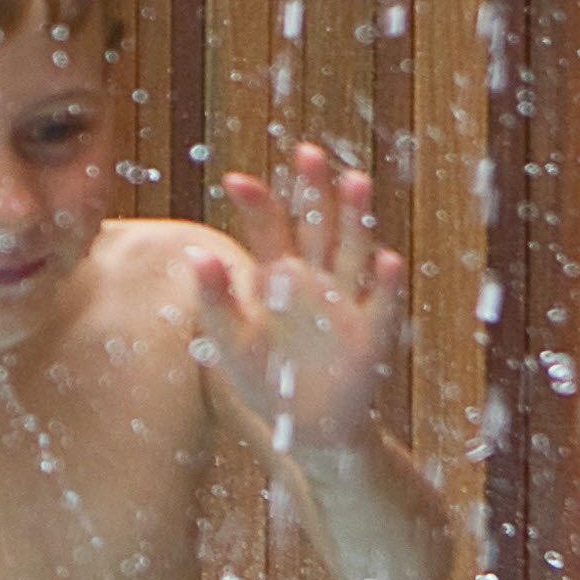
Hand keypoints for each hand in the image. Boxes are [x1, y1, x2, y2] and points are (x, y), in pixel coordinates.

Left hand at [198, 142, 406, 468]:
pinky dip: (383, 284)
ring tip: (355, 181)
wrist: (309, 428)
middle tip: (308, 151)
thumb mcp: (231, 343)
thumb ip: (215, 302)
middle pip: (318, 225)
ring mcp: (348, 303)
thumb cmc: (266, 380)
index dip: (257, 204)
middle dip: (315, 191)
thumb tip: (195, 255)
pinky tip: (384, 261)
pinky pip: (380, 305)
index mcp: (279, 277)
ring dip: (355, 218)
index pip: (269, 230)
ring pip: (353, 250)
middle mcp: (317, 280)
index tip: (236, 180)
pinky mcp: (372, 335)